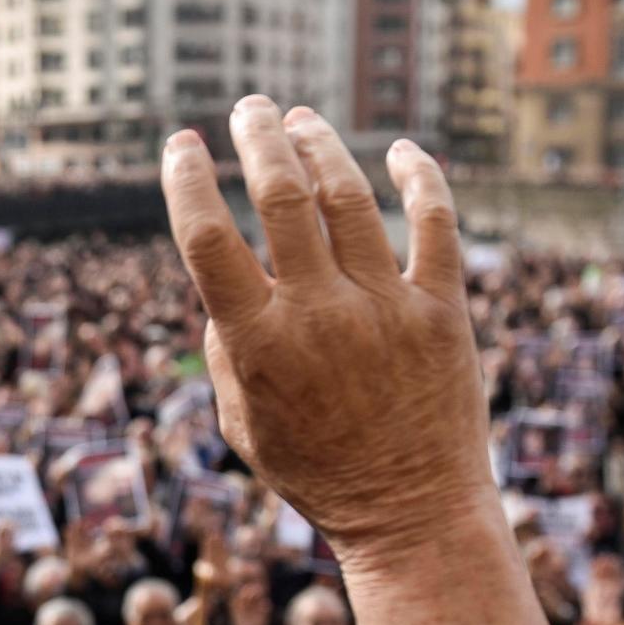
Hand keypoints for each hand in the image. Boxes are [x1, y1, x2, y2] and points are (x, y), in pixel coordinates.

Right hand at [161, 104, 555, 624]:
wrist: (409, 514)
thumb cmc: (313, 472)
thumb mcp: (240, 420)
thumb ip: (225, 348)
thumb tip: (228, 285)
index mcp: (258, 342)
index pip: (209, 239)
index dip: (188, 181)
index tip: (180, 144)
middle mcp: (320, 313)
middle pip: (282, 196)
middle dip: (258, 138)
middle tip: (248, 109)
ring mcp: (386, 307)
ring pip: (350, 198)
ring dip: (321, 146)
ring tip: (301, 119)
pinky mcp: (443, 311)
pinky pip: (436, 225)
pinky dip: (419, 178)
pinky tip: (400, 151)